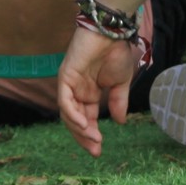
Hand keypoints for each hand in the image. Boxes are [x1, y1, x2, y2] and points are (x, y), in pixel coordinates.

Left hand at [56, 24, 136, 155]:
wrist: (112, 32)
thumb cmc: (116, 52)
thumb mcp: (120, 83)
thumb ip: (118, 102)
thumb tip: (120, 122)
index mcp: (88, 92)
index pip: (85, 119)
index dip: (90, 135)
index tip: (99, 150)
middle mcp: (76, 90)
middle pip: (74, 120)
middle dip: (83, 137)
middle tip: (95, 151)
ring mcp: (69, 83)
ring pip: (68, 113)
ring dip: (79, 129)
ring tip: (93, 139)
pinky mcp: (65, 76)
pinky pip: (65, 100)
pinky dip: (72, 114)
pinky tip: (83, 125)